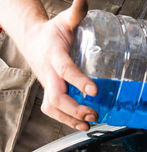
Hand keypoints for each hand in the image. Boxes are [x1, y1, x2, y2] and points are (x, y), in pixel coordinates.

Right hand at [21, 0, 97, 130]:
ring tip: (89, 123)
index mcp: (54, 55)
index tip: (94, 91)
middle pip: (56, 97)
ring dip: (70, 119)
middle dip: (74, 109)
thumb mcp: (65, 21)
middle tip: (94, 113)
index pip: (65, 70)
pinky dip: (67, 120)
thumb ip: (77, 13)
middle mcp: (48, 73)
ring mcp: (47, 85)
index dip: (78, 81)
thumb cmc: (52, 33)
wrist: (33, 42)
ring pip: (52, 108)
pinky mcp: (49, 92)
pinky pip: (54, 110)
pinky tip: (82, 123)